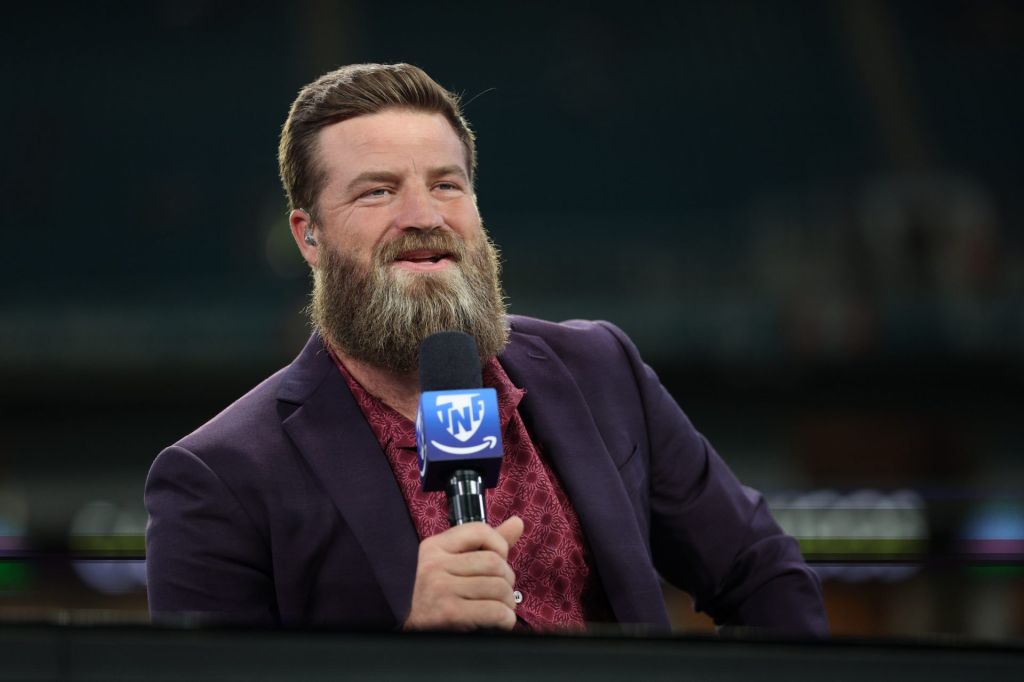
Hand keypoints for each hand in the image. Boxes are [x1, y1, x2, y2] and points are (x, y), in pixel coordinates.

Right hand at [403, 516, 523, 630]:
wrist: (397, 625)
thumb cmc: (428, 594)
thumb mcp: (449, 561)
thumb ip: (484, 543)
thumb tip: (517, 522)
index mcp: (435, 546)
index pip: (481, 531)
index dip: (500, 546)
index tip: (499, 562)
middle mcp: (435, 564)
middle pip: (495, 562)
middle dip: (507, 580)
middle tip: (501, 592)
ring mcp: (441, 589)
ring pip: (498, 587)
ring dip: (508, 602)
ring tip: (500, 608)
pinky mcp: (447, 614)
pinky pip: (493, 611)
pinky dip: (505, 619)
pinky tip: (498, 622)